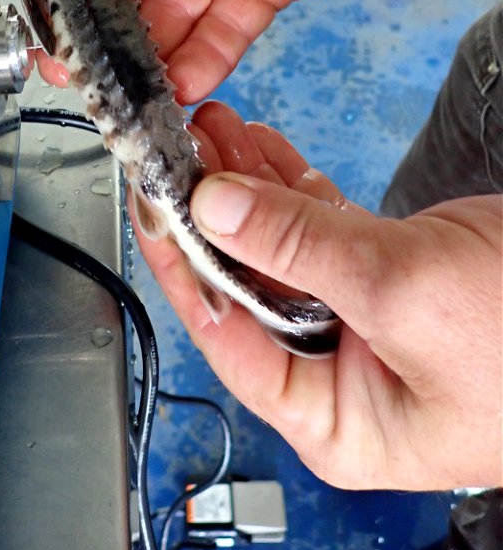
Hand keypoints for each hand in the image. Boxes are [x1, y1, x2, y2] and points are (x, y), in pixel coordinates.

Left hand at [134, 102, 502, 489]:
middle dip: (210, 213)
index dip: (181, 263)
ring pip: (279, 245)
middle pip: (246, 284)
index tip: (149, 204)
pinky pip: (319, 225)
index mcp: (331, 417)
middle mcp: (335, 373)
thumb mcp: (400, 292)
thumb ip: (298, 246)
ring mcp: (358, 318)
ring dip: (244, 187)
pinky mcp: (385, 272)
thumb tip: (214, 205)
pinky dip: (289, 184)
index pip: (225, 334)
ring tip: (207, 131)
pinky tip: (254, 148)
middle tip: (176, 151)